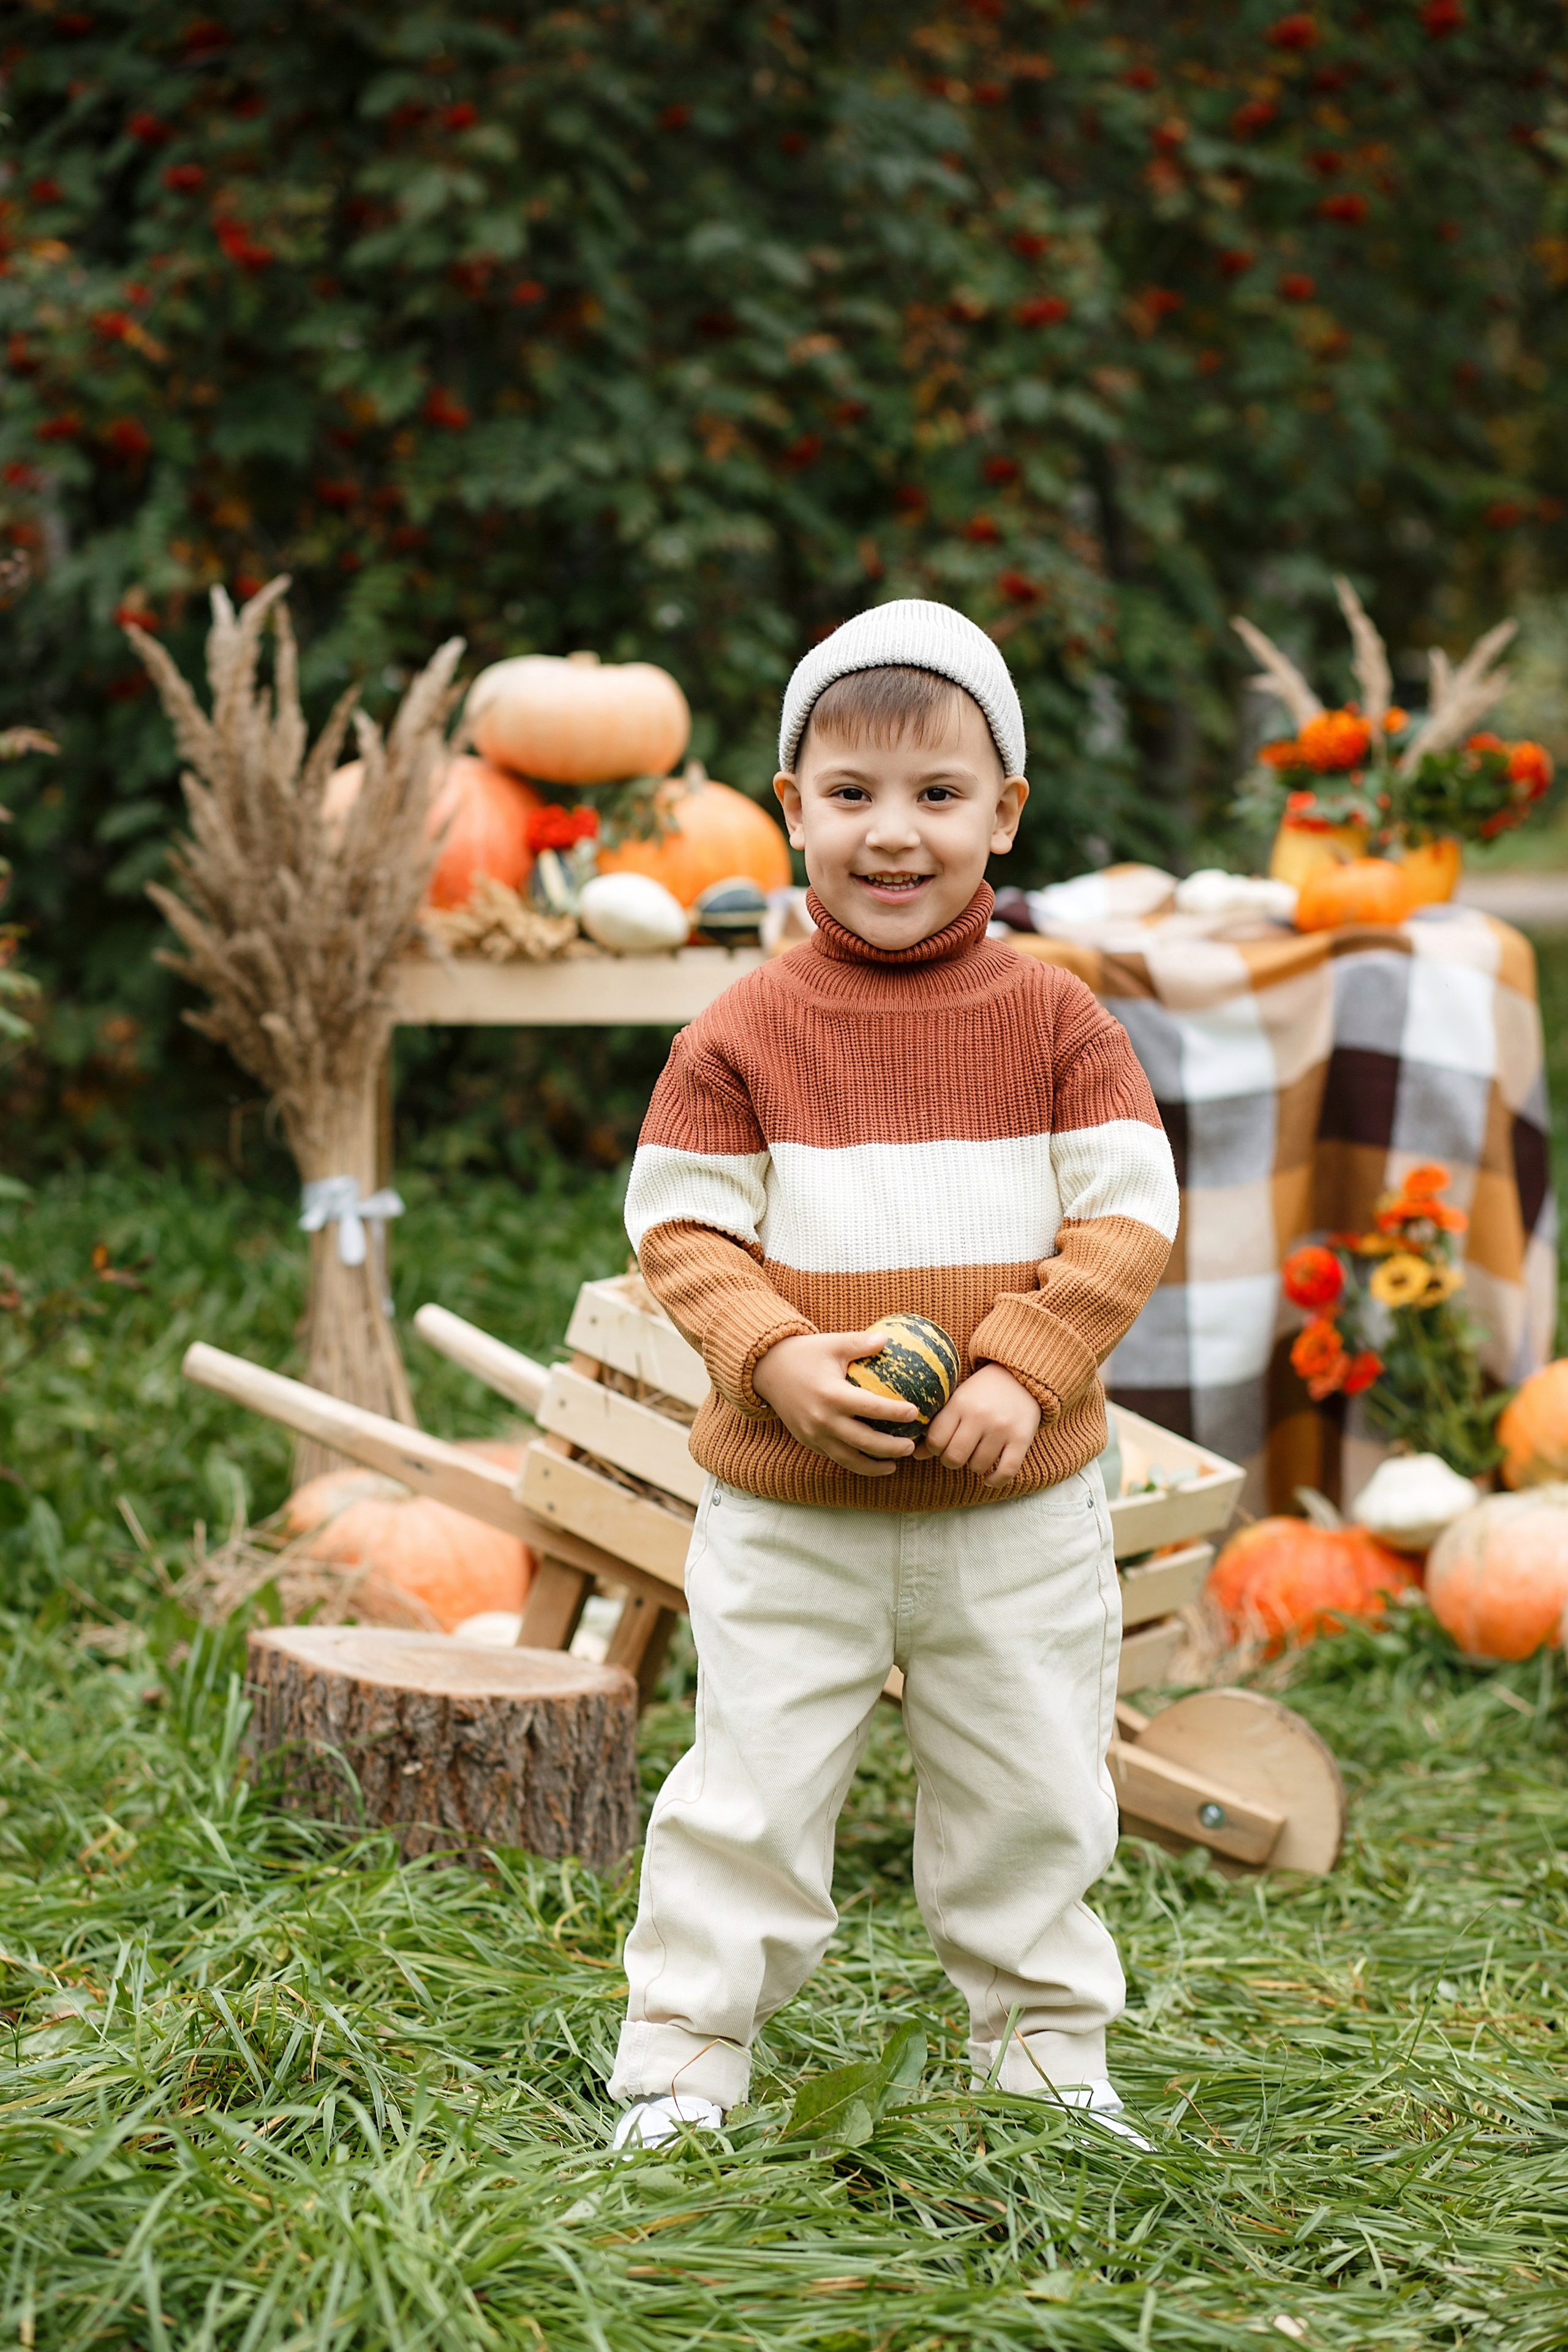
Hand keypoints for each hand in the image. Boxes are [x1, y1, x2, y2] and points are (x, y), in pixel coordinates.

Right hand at [752, 1330, 919, 1476]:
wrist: (767, 1370)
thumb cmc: (805, 1353)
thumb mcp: (832, 1344)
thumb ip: (860, 1343)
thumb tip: (888, 1339)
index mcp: (831, 1394)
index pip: (870, 1408)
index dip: (895, 1413)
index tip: (915, 1413)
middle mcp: (822, 1419)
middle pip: (863, 1441)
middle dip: (890, 1448)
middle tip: (911, 1447)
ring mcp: (813, 1434)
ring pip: (848, 1459)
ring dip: (873, 1466)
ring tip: (894, 1465)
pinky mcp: (807, 1441)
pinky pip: (834, 1457)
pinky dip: (854, 1462)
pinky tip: (870, 1461)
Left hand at [922, 1363, 1040, 1484]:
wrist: (1019, 1376)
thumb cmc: (982, 1392)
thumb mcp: (957, 1401)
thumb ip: (937, 1426)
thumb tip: (916, 1455)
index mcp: (959, 1404)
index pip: (935, 1440)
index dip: (934, 1449)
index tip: (942, 1444)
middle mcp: (979, 1416)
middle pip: (954, 1457)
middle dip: (952, 1461)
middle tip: (958, 1452)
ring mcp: (1002, 1428)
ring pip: (978, 1466)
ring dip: (974, 1466)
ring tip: (977, 1454)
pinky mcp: (1022, 1438)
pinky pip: (1006, 1471)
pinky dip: (995, 1480)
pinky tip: (989, 1478)